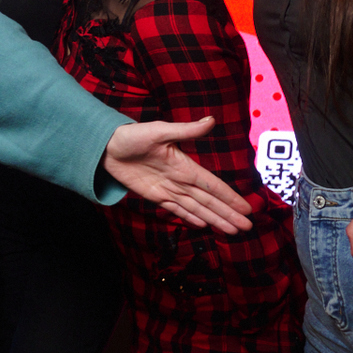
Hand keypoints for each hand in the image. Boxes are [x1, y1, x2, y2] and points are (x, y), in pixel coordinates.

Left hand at [102, 118, 253, 234]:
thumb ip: (186, 130)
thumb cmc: (132, 135)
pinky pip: (176, 210)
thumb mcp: (159, 131)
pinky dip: (190, 217)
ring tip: (232, 231)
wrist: (106, 146)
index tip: (247, 208)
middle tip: (246, 227)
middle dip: (228, 214)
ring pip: (196, 208)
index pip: (213, 185)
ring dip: (214, 219)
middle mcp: (180, 180)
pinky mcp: (154, 196)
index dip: (229, 197)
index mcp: (185, 166)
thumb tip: (211, 120)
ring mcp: (168, 189)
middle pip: (209, 201)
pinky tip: (203, 225)